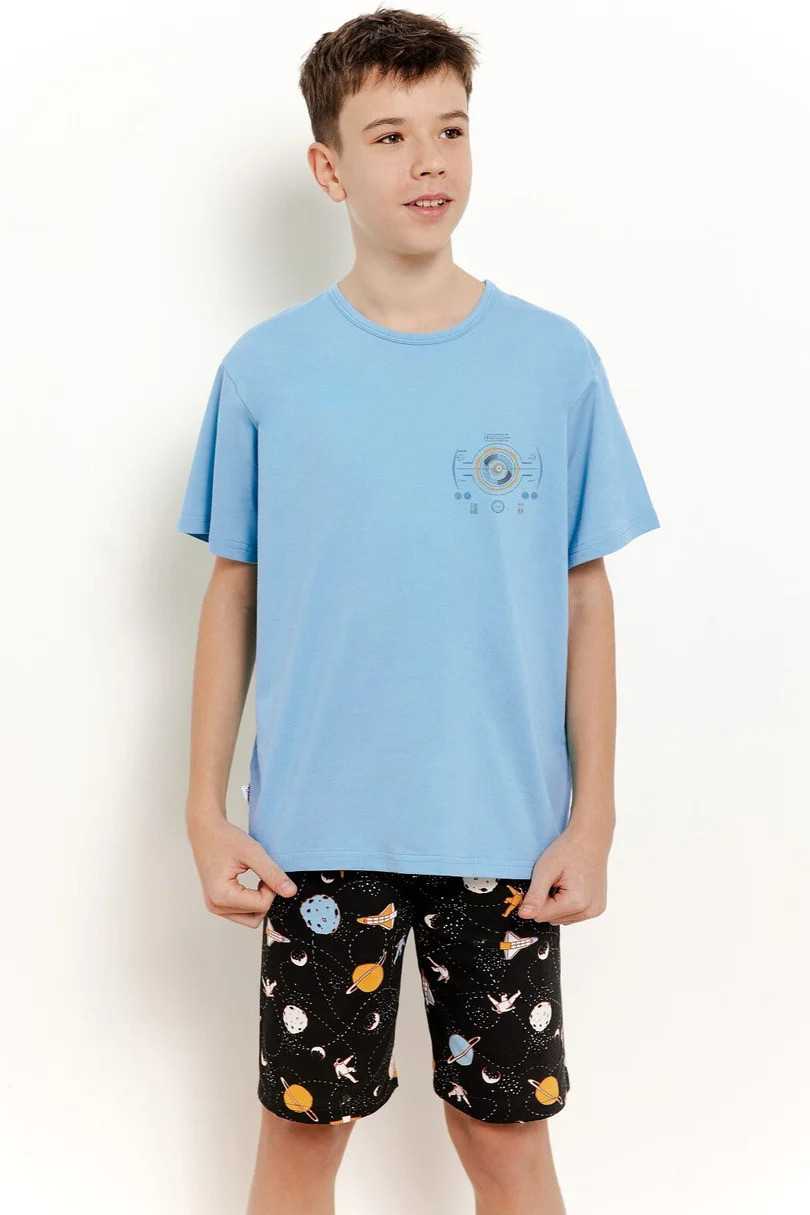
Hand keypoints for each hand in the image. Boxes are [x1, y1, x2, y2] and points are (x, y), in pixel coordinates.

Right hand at [187, 813, 297, 928]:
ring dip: (258, 902)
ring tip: (256, 879)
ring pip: (250, 919)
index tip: (266, 870)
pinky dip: (251, 902)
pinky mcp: (217, 905)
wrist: (206, 832)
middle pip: (256, 917)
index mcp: (221, 895)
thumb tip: (290, 892)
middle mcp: (216, 906)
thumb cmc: (226, 839)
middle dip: (265, 898)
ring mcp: (215, 908)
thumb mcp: (253, 852)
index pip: (261, 905)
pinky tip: (250, 885)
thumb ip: (272, 873)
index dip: (271, 888)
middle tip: (262, 876)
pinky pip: (242, 914)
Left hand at [516, 820, 610, 925]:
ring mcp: (595, 910)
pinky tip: (572, 886)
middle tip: (555, 880)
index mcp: (576, 903)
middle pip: (552, 919)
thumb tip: (524, 916)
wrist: (590, 838)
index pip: (541, 916)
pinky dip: (569, 903)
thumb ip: (535, 896)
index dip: (537, 898)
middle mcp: (589, 911)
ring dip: (558, 903)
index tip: (544, 882)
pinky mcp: (597, 908)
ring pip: (562, 918)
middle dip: (548, 901)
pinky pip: (574, 914)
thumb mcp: (545, 870)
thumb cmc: (568, 850)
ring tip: (564, 882)